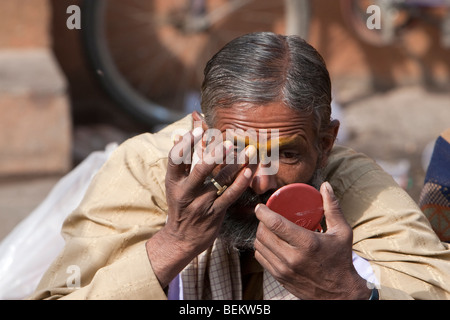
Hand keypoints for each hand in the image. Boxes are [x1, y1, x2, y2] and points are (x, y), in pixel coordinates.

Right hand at [146, 127, 256, 287]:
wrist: (181, 238)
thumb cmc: (180, 205)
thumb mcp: (175, 184)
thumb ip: (181, 161)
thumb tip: (179, 134)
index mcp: (173, 182)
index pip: (176, 159)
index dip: (187, 143)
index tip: (199, 129)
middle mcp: (186, 192)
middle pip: (200, 170)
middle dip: (215, 155)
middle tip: (228, 142)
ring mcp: (201, 204)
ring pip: (220, 181)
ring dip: (236, 165)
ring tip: (248, 151)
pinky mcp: (215, 213)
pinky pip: (230, 196)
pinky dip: (240, 183)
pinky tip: (249, 172)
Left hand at [254, 182, 370, 299]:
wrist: (340, 293)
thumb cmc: (341, 259)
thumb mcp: (342, 232)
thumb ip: (332, 207)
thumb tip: (325, 185)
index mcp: (307, 244)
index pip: (276, 224)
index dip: (263, 212)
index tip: (260, 206)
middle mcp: (292, 258)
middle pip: (264, 234)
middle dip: (261, 222)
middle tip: (266, 216)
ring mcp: (284, 269)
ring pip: (259, 246)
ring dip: (259, 234)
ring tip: (266, 228)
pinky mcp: (279, 277)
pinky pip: (261, 258)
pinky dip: (261, 248)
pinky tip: (268, 242)